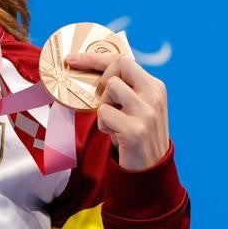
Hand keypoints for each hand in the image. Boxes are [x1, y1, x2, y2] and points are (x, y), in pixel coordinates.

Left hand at [65, 51, 169, 170]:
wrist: (150, 170)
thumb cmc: (135, 135)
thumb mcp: (137, 107)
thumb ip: (124, 88)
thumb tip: (90, 68)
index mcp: (155, 87)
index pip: (124, 60)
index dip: (95, 58)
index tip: (72, 59)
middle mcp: (154, 96)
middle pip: (118, 66)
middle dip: (101, 79)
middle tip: (100, 98)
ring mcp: (146, 113)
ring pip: (110, 88)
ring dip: (103, 105)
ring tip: (112, 121)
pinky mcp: (135, 130)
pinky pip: (104, 113)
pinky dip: (102, 124)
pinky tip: (113, 135)